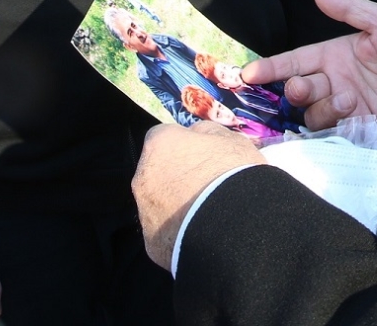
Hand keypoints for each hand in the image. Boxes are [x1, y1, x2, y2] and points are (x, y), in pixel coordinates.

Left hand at [134, 121, 266, 265]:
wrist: (233, 225)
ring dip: (175, 205)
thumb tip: (196, 135)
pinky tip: (201, 234)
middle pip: (157, 173)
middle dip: (175, 177)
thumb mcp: (230, 139)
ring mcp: (144, 212)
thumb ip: (206, 133)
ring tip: (206, 214)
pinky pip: (165, 233)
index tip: (202, 156)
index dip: (184, 146)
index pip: (164, 137)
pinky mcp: (152, 243)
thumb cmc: (231, 173)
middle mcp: (142, 177)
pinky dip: (179, 232)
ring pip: (158, 204)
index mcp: (159, 145)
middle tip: (205, 186)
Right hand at [244, 0, 376, 150]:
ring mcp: (347, 110)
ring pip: (312, 114)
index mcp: (337, 55)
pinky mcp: (360, 133)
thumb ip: (349, 9)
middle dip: (294, 89)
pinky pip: (332, 135)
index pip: (295, 62)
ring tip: (349, 99)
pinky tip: (351, 114)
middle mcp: (337, 83)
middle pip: (298, 90)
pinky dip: (334, 126)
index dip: (271, 68)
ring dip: (323, 106)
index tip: (248, 74)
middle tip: (305, 87)